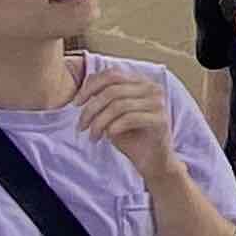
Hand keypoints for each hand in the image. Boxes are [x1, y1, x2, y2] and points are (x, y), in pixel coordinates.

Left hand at [73, 66, 178, 183]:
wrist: (152, 161)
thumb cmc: (131, 137)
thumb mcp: (112, 115)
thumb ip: (103, 98)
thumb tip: (84, 86)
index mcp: (141, 82)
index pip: (111, 75)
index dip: (90, 87)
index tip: (76, 104)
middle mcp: (152, 88)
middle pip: (112, 90)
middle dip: (91, 109)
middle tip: (81, 126)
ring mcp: (158, 104)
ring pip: (118, 105)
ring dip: (99, 123)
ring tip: (93, 136)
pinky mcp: (160, 120)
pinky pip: (130, 118)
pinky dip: (113, 127)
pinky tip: (107, 137)